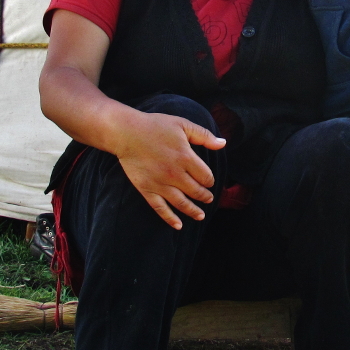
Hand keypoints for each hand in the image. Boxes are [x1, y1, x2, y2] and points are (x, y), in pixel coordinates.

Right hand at [115, 112, 225, 229]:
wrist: (126, 132)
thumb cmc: (155, 126)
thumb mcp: (182, 124)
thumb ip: (204, 135)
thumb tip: (223, 143)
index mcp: (186, 157)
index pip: (205, 176)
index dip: (210, 180)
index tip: (209, 181)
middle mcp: (175, 174)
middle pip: (196, 191)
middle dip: (205, 196)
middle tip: (208, 198)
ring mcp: (160, 183)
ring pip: (181, 203)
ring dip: (193, 211)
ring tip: (200, 215)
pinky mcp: (147, 189)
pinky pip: (160, 208)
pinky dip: (170, 218)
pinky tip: (178, 225)